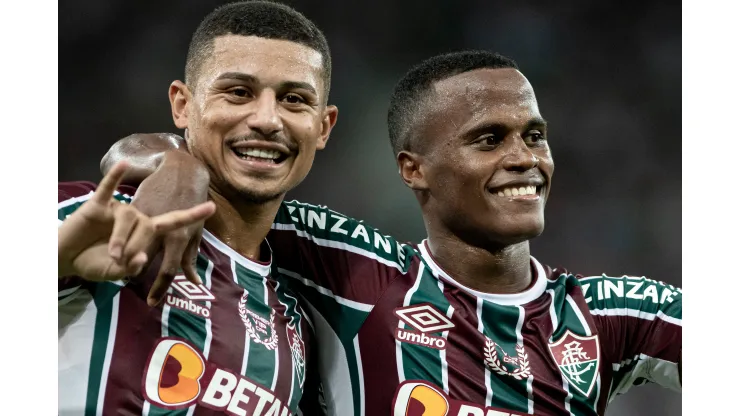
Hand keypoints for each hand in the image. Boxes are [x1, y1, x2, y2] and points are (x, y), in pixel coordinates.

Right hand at [59, 161, 215, 298]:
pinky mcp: (97, 204)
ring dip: (122, 238)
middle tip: (122, 262)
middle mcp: (137, 217)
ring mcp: (117, 210)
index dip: (192, 216)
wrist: (67, 257)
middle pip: (150, 226)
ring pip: (128, 218)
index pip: (174, 223)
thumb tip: (140, 260)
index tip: (211, 206)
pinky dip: (115, 177)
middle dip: (139, 247)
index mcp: (147, 232)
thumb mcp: (115, 272)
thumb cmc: (95, 263)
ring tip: (113, 255)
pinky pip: (108, 188)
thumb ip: (129, 268)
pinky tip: (123, 165)